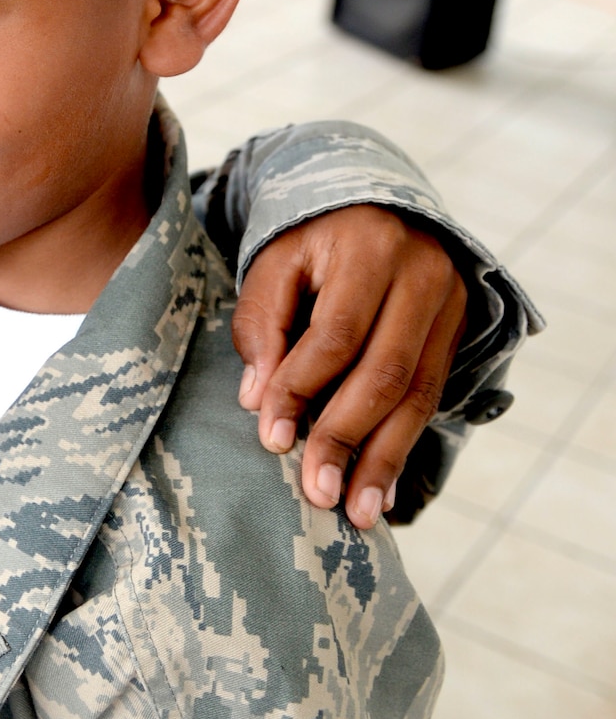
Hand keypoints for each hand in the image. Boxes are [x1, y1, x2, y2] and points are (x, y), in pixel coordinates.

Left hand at [233, 205, 468, 530]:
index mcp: (370, 249)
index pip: (335, 335)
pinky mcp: (458, 332)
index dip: (301, 390)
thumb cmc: (310, 240)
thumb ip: (261, 325)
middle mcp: (424, 277)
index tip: (270, 439)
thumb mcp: (274, 263)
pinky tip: (381, 487)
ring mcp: (452, 306)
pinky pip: (432, 398)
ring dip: (384, 460)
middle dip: (347, 439)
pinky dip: (403, 445)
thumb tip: (259, 400)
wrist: (376, 206)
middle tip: (316, 493)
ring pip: (418, 396)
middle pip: (385, 374)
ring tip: (355, 512)